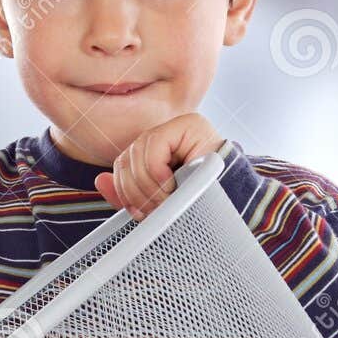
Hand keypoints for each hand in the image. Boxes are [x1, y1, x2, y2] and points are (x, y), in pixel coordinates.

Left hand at [93, 113, 225, 220]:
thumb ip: (129, 193)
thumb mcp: (157, 203)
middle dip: (134, 190)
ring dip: (148, 186)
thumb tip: (99, 180)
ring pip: (137, 152)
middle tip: (152, 211)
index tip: (137, 213)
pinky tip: (174, 185)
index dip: (123, 189)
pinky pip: (154, 148)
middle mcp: (167, 134)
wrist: (239, 206)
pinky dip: (157, 173)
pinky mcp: (190, 124)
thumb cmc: (202, 206)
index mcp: (158, 151)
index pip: (124, 163)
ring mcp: (179, 126)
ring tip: (167, 201)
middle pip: (127, 156)